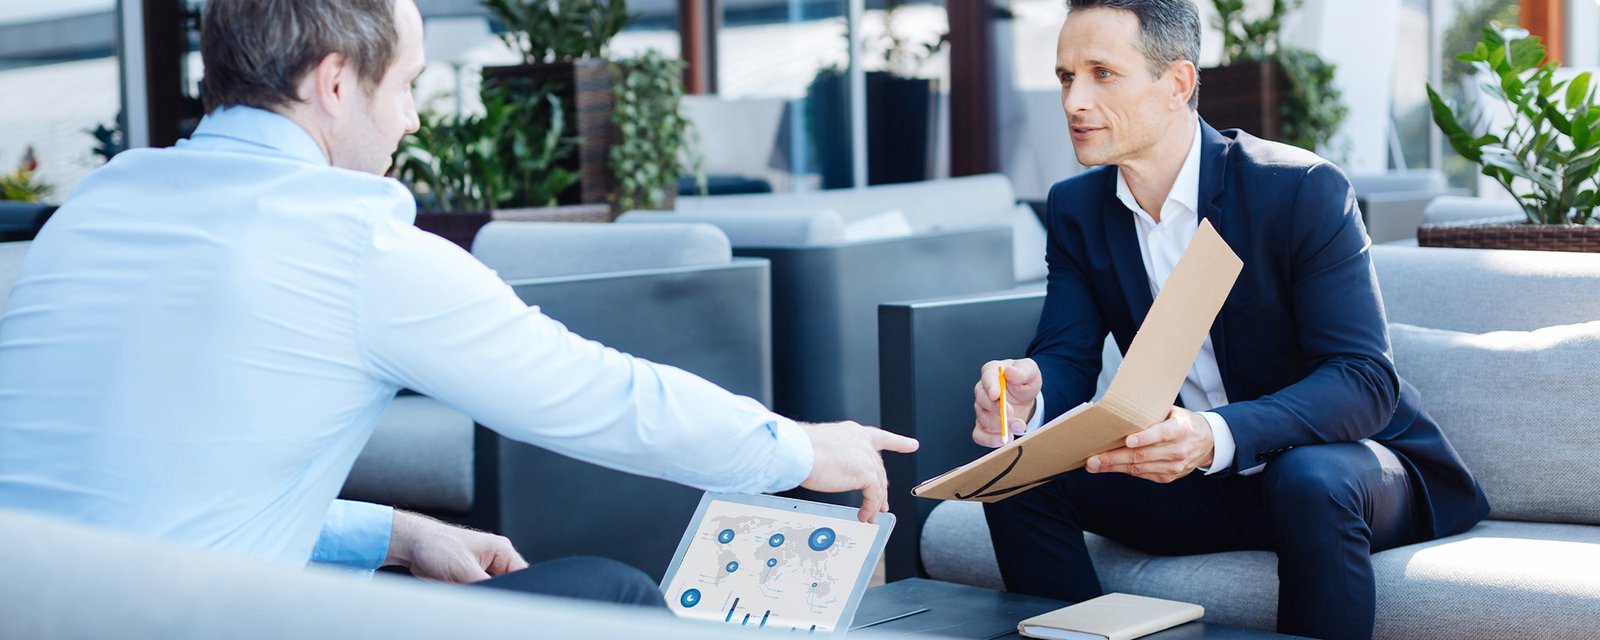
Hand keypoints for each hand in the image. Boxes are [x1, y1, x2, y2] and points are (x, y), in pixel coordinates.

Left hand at [386, 510, 527, 582]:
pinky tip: (457, 588)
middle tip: (475, 590)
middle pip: (507, 585)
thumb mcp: (464, 568)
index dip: (517, 588)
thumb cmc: (437, 544)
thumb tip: (498, 598)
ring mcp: (482, 570)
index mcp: (501, 550)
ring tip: (462, 584)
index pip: (522, 574)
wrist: (413, 546)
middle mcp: (494, 560)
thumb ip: (485, 584)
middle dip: (494, 593)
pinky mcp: (469, 579)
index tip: (504, 596)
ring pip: (490, 592)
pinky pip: (477, 594)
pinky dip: (469, 596)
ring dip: (479, 594)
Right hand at [799, 421, 918, 523]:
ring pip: (878, 484)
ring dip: (875, 503)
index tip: (912, 444)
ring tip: (871, 517)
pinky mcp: (866, 473)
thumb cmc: (799, 449)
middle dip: (882, 488)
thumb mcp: (821, 448)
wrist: (796, 451)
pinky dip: (869, 508)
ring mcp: (866, 457)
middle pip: (879, 468)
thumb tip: (831, 471)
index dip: (898, 442)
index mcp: (852, 432)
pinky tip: (864, 516)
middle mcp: (862, 442)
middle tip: (882, 504)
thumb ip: (834, 457)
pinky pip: (873, 495)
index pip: (880, 437)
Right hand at [972, 358, 1042, 447]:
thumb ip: (1022, 371)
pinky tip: (1003, 440)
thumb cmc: (1024, 381)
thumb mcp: (1030, 371)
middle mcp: (983, 390)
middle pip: (982, 400)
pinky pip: (979, 435)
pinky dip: (989, 440)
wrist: (1025, 396)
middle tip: (1013, 415)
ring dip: (1000, 426)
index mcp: (992, 372)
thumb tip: (1009, 371)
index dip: (991, 387)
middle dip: (998, 410)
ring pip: (983, 418)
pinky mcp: (984, 424)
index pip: (987, 377)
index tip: (996, 395)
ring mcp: (982, 408)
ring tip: (1019, 426)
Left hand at [1085, 406, 1213, 482]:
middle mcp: (1178, 450)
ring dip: (1113, 467)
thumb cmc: (1182, 422)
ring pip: (1139, 468)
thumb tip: (1120, 410)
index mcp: (1180, 430)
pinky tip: (1108, 467)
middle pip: (1142, 455)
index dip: (1145, 438)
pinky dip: (1123, 470)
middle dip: (1114, 458)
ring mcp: (1174, 466)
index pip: (1161, 434)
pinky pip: (1142, 474)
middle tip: (1093, 459)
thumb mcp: (1173, 412)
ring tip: (1093, 465)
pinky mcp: (1168, 477)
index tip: (1128, 440)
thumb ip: (1152, 413)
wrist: (1207, 442)